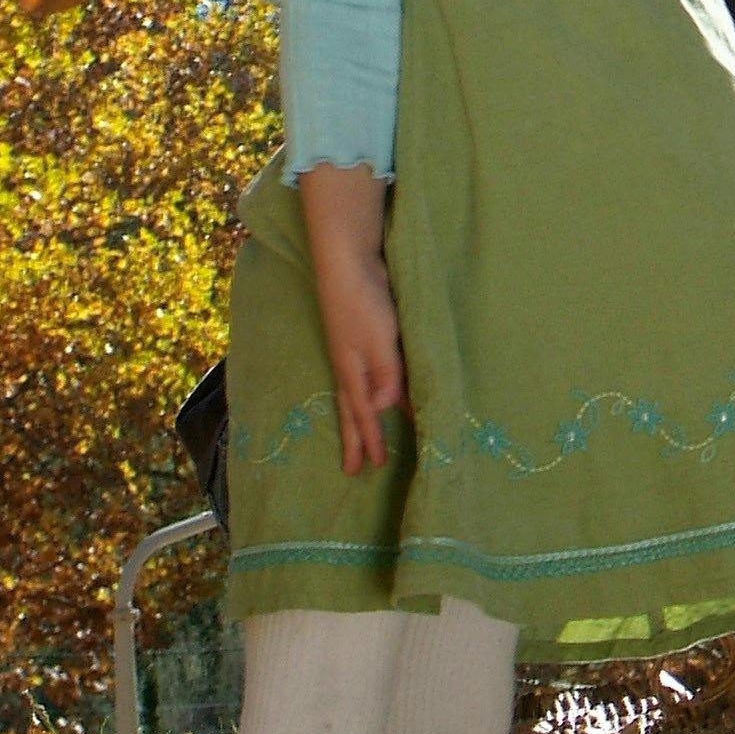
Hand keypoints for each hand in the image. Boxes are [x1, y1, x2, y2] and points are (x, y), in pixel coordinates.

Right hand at [310, 243, 404, 475]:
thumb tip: (382, 408)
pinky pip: (368, 376)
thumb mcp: (380, 339)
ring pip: (357, 395)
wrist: (348, 263)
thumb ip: (385, 372)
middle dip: (356, 439)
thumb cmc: (364, 301)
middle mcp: (351, 366)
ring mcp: (354, 352)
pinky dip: (372, 391)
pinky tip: (380, 394)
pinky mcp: (364, 337)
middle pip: (352, 411)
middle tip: (355, 470)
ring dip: (362, 419)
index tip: (371, 466)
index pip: (362, 414)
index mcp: (353, 371)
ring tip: (365, 439)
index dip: (369, 439)